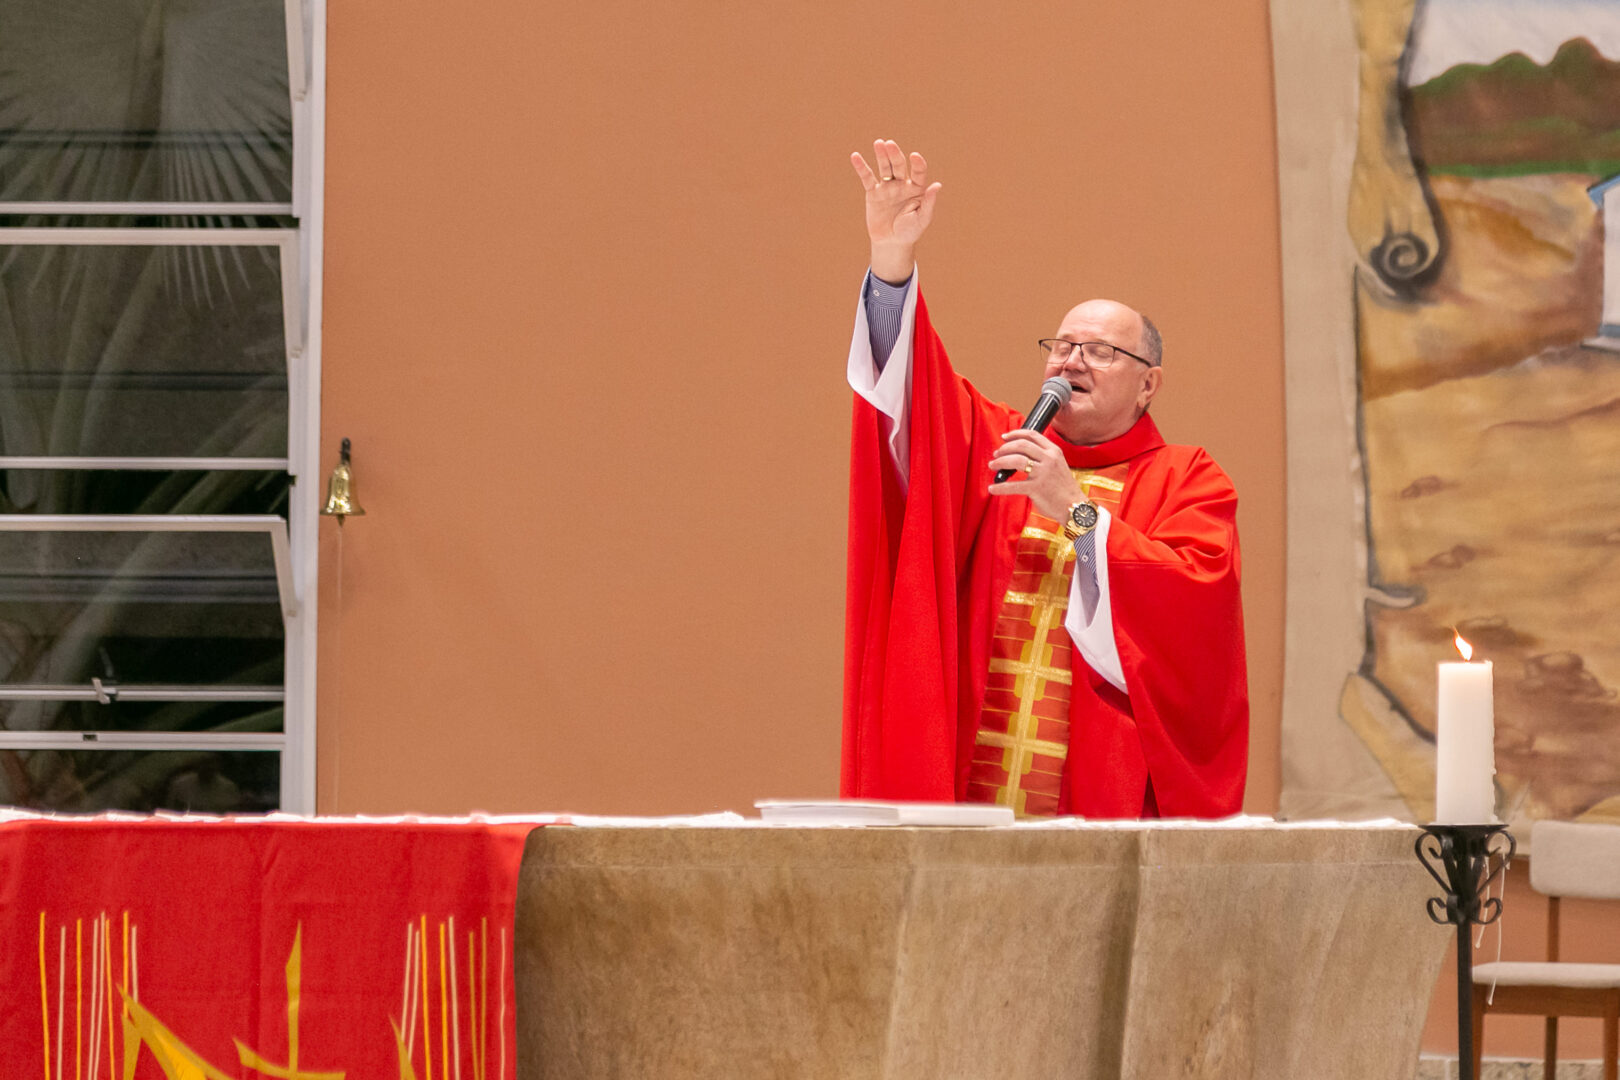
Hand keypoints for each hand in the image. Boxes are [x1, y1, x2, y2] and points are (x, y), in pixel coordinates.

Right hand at [850, 139, 941, 282]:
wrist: (891, 243)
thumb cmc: (910, 231)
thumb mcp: (922, 219)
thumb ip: (928, 202)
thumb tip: (937, 185)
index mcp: (917, 188)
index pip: (918, 171)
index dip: (917, 164)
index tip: (914, 157)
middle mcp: (902, 184)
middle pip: (899, 165)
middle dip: (894, 154)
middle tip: (889, 144)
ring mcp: (887, 187)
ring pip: (884, 168)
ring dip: (881, 155)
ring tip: (879, 143)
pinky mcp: (873, 193)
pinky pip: (867, 178)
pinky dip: (861, 167)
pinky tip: (855, 156)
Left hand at [988, 429, 1086, 520]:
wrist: (1074, 506)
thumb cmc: (1062, 487)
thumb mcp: (1057, 465)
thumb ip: (1042, 457)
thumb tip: (1018, 452)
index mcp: (1054, 451)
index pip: (1032, 435)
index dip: (1015, 434)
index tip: (1004, 437)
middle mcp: (1049, 459)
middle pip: (1022, 445)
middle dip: (1005, 448)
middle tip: (996, 454)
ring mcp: (1043, 473)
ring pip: (1016, 460)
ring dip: (1000, 462)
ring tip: (993, 466)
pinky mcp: (1037, 488)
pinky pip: (1013, 485)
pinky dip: (1000, 487)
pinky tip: (992, 488)